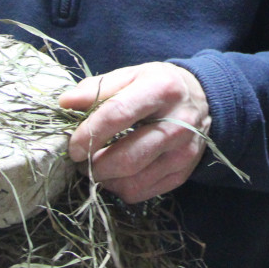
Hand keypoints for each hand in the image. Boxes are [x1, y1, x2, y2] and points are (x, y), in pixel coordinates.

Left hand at [58, 62, 210, 203]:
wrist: (203, 100)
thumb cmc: (158, 85)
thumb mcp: (131, 75)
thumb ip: (98, 87)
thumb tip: (65, 103)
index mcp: (161, 89)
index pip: (118, 114)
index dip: (90, 133)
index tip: (72, 146)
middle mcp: (178, 123)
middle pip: (128, 157)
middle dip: (95, 165)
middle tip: (80, 161)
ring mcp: (183, 152)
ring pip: (134, 181)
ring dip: (105, 180)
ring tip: (95, 167)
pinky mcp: (183, 173)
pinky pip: (142, 192)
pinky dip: (120, 188)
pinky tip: (115, 174)